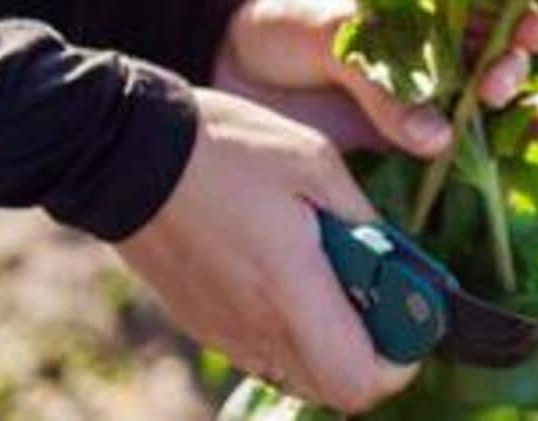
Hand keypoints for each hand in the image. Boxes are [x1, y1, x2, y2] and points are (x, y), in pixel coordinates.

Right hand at [118, 89, 412, 412]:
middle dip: (371, 355)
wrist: (125, 149)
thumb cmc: (227, 146)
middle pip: (335, 391)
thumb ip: (362, 220)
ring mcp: (224, 331)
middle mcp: (256, 327)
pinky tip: (285, 275)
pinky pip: (262, 353)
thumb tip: (398, 261)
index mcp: (291, 289)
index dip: (400, 363)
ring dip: (329, 345)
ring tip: (330, 280)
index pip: (360, 381)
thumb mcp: (314, 163)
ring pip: (298, 376)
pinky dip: (290, 333)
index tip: (411, 319)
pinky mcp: (200, 322)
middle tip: (377, 297)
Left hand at [213, 0, 537, 157]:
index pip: (492, 13)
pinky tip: (522, 190)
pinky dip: (487, 182)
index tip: (524, 36)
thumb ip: (383, 81)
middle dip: (525, 82)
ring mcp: (423, 109)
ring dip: (534, 129)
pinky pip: (451, 172)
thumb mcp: (333, 31)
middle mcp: (438, 61)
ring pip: (494, 123)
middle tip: (504, 90)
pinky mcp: (400, 154)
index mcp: (427, 12)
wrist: (225, 55)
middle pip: (504, 72)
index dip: (517, 24)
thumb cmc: (286, 20)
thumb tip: (439, 138)